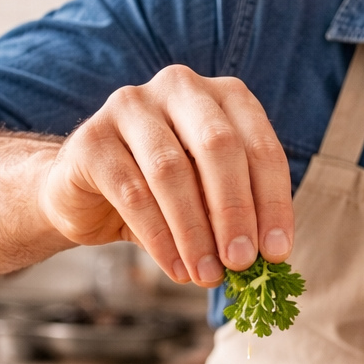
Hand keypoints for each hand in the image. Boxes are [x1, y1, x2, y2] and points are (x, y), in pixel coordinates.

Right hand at [39, 66, 293, 286]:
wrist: (86, 194)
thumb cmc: (162, 194)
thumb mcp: (209, 198)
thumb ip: (238, 215)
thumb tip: (270, 256)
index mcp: (221, 96)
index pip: (258, 145)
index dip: (272, 201)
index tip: (277, 252)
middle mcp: (179, 87)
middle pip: (218, 145)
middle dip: (234, 210)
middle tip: (242, 262)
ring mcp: (130, 106)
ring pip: (171, 171)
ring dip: (195, 232)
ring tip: (207, 275)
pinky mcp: (91, 139)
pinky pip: (132, 193)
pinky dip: (159, 238)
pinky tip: (176, 269)